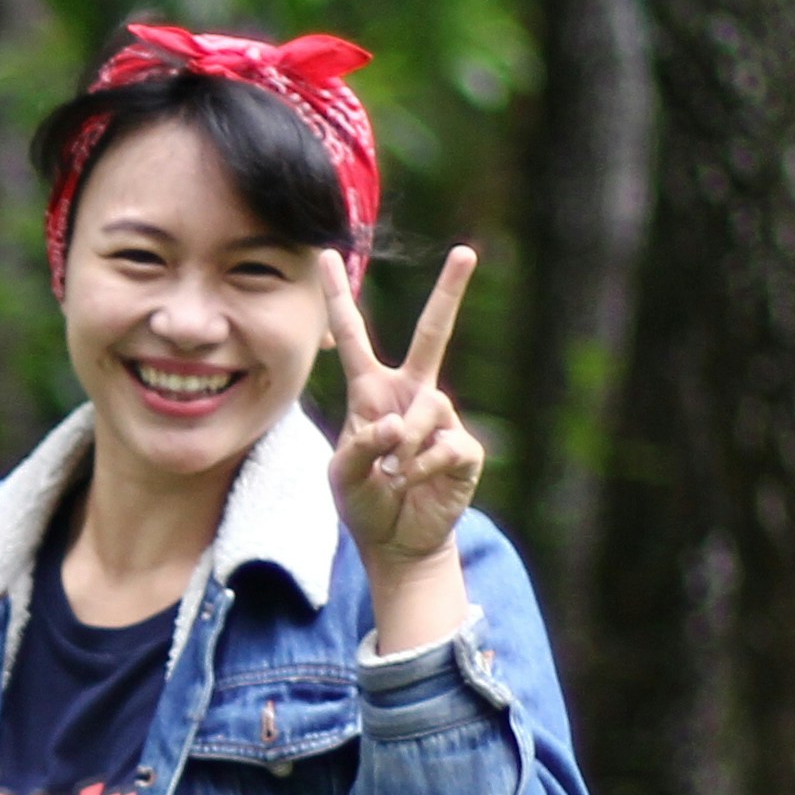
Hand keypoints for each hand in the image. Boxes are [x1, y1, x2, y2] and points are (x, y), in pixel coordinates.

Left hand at [327, 245, 483, 572]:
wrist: (396, 543)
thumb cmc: (364, 502)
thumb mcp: (342, 475)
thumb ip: (360, 446)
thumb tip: (397, 425)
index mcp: (372, 391)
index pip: (353, 338)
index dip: (339, 299)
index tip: (327, 255)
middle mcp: (412, 394)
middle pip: (433, 334)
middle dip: (450, 293)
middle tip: (466, 251)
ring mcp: (442, 419)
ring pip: (424, 413)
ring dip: (402, 449)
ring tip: (392, 475)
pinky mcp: (465, 448)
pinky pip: (443, 447)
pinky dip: (420, 470)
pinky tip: (412, 485)